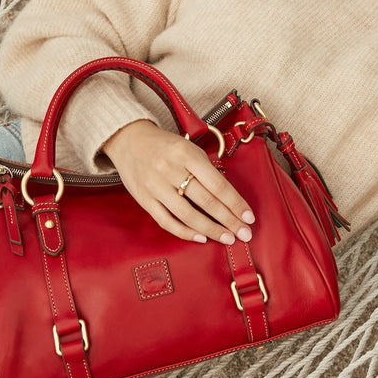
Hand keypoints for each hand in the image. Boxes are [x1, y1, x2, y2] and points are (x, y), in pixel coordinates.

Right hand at [102, 120, 254, 243]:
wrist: (129, 139)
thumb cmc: (164, 145)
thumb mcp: (188, 148)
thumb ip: (206, 169)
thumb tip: (229, 197)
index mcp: (186, 154)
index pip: (217, 184)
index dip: (235, 203)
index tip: (248, 216)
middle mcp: (171, 170)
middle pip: (206, 201)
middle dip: (229, 220)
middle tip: (244, 233)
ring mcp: (156, 186)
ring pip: (188, 214)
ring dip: (211, 230)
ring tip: (227, 238)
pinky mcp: (144, 199)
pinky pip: (167, 221)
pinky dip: (185, 232)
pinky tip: (200, 238)